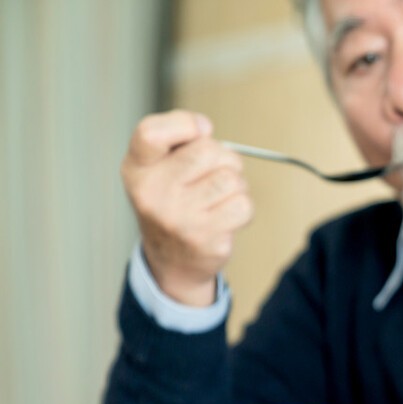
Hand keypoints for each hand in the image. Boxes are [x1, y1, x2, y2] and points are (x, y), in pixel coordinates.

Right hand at [121, 110, 253, 305]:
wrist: (173, 259)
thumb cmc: (172, 200)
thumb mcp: (158, 165)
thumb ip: (178, 138)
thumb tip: (204, 128)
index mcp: (137, 168)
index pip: (151, 132)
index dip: (184, 123)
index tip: (201, 130)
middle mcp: (153, 194)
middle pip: (208, 151)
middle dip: (223, 157)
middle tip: (214, 173)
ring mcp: (179, 219)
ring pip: (232, 179)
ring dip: (236, 184)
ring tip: (218, 196)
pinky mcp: (206, 239)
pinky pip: (243, 206)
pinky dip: (242, 208)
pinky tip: (224, 215)